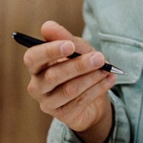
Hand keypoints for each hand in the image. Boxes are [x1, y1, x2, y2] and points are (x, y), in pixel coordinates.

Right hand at [24, 20, 115, 142]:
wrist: (93, 95)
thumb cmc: (81, 67)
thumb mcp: (78, 49)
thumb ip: (65, 37)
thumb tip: (47, 26)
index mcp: (36, 66)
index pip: (33, 58)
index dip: (49, 51)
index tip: (70, 45)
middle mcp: (37, 86)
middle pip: (53, 75)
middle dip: (79, 65)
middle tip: (100, 58)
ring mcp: (48, 103)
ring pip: (69, 89)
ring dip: (92, 77)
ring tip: (107, 69)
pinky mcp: (63, 116)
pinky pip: (81, 101)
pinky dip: (98, 88)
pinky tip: (110, 79)